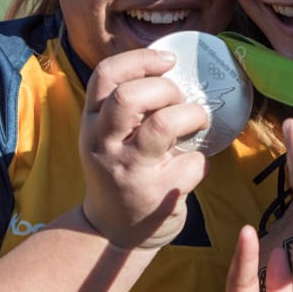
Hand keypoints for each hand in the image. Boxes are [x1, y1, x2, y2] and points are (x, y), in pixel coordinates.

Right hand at [78, 48, 210, 249]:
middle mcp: (104, 145)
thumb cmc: (121, 171)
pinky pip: (192, 162)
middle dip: (166, 89)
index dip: (141, 59)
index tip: (169, 61)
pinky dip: (201, 162)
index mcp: (91, 123)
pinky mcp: (156, 195)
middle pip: (129, 97)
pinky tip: (190, 169)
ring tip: (197, 121)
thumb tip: (173, 69)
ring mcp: (129, 171)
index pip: (105, 75)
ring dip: (191, 115)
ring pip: (163, 125)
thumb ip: (128, 107)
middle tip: (180, 100)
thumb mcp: (108, 136)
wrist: (113, 232)